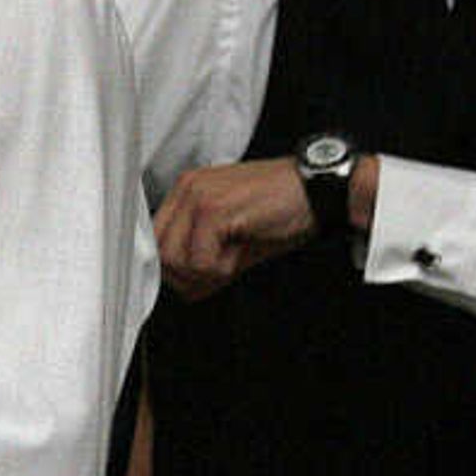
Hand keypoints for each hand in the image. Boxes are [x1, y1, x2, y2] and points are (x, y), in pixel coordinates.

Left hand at [153, 157, 318, 300]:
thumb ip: (203, 257)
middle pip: (160, 252)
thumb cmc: (283, 209)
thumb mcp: (235, 237)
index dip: (178, 268)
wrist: (317, 190)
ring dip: (206, 273)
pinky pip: (200, 260)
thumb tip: (185, 287)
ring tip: (234, 258)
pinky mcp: (213, 209)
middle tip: (222, 273)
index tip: (201, 279)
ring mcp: (198, 196)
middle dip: (189, 276)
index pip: (157, 239)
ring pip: (174, 259)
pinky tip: (241, 254)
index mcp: (188, 190)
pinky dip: (221, 269)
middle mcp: (188, 188)